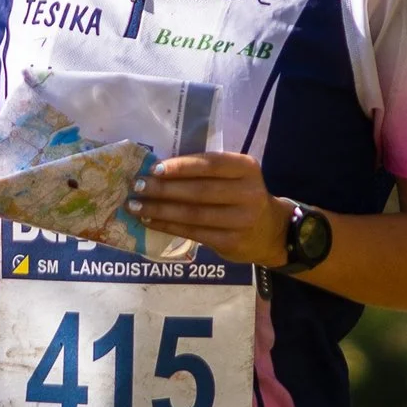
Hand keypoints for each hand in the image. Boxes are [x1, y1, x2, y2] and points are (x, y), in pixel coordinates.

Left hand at [126, 150, 283, 267]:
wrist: (271, 232)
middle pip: (199, 190)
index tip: (153, 168)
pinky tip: (150, 221)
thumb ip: (206, 171)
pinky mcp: (231, 241)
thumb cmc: (242, 196)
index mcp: (246, 168)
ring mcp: (241, 220)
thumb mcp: (235, 176)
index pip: (210, 164)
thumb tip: (157, 170)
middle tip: (137, 187)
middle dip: (163, 189)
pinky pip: (193, 232)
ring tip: (136, 206)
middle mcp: (248, 193)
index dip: (180, 166)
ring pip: (193, 214)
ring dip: (160, 209)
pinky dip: (168, 226)